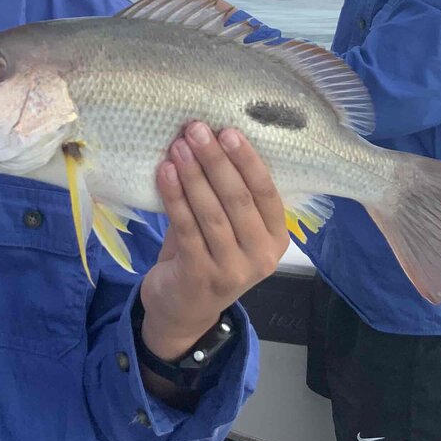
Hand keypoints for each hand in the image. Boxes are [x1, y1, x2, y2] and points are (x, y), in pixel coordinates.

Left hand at [139, 123, 288, 361]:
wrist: (182, 310)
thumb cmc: (207, 255)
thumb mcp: (229, 228)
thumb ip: (227, 194)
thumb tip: (208, 140)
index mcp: (276, 239)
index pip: (266, 193)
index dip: (247, 160)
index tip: (228, 131)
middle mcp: (261, 256)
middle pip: (239, 199)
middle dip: (216, 160)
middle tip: (196, 130)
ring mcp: (232, 269)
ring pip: (212, 213)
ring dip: (193, 175)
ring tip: (178, 146)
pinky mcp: (200, 276)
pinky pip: (187, 228)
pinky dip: (175, 197)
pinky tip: (165, 174)